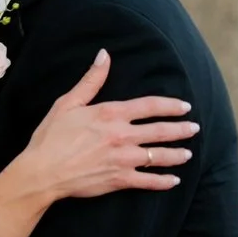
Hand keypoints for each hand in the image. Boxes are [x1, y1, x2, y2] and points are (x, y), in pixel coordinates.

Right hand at [5, 50, 194, 204]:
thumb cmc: (51, 137)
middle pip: (161, 131)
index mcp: (111, 113)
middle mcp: (122, 135)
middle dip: (181, 129)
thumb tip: (104, 55)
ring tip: (188, 153)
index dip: (170, 105)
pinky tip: (173, 180)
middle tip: (194, 128)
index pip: (150, 106)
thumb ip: (91, 80)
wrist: (43, 171)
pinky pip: (148, 181)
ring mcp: (123, 159)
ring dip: (176, 154)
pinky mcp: (119, 179)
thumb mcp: (68, 103)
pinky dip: (163, 181)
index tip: (184, 106)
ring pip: (159, 156)